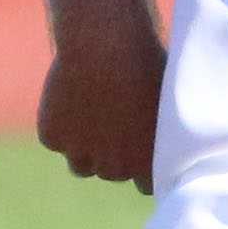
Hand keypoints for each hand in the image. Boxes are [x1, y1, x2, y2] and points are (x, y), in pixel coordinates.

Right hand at [37, 12, 164, 190]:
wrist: (106, 43)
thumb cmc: (147, 63)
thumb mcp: (168, 101)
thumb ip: (167, 133)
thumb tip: (174, 143)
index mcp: (149, 163)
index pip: (146, 185)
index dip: (142, 164)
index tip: (142, 146)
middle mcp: (114, 168)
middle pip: (111, 172)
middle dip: (113, 153)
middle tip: (115, 118)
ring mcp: (79, 154)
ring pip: (81, 165)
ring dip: (85, 148)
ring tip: (93, 112)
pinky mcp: (52, 137)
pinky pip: (55, 139)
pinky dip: (59, 125)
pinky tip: (69, 97)